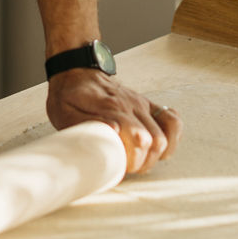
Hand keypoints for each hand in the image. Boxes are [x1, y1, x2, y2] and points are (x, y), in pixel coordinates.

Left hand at [45, 69, 180, 172]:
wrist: (76, 71)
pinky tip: (159, 148)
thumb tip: (115, 132)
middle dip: (144, 162)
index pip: (137, 137)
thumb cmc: (69, 96)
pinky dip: (172, 137)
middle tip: (127, 167)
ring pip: (165, 134)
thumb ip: (88, 123)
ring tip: (140, 160)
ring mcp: (142, 104)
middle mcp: (131, 105)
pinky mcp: (147, 105)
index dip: (133, 159)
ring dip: (157, 154)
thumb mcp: (65, 112)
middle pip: (155, 141)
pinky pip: (172, 120)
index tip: (120, 166)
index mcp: (112, 107)